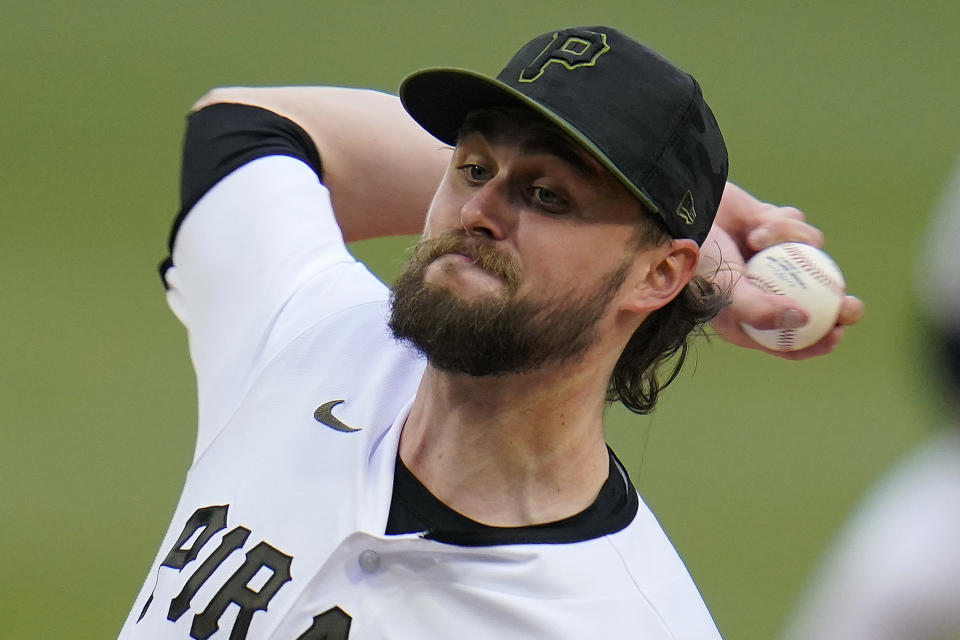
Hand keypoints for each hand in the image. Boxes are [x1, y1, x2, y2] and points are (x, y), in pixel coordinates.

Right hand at [699, 183, 863, 358]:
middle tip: (850, 305)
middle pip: (814, 303)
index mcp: (748, 317)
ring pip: (811, 255)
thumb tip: (804, 321)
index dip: (817, 341)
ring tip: (757, 237)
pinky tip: (756, 223)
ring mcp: (772, 258)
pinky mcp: (775, 228)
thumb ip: (762, 311)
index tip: (837, 333)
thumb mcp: (729, 292)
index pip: (788, 341)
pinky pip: (799, 227)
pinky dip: (782, 224)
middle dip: (836, 306)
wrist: (686, 211)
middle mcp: (763, 289)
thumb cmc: (700, 258)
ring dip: (790, 241)